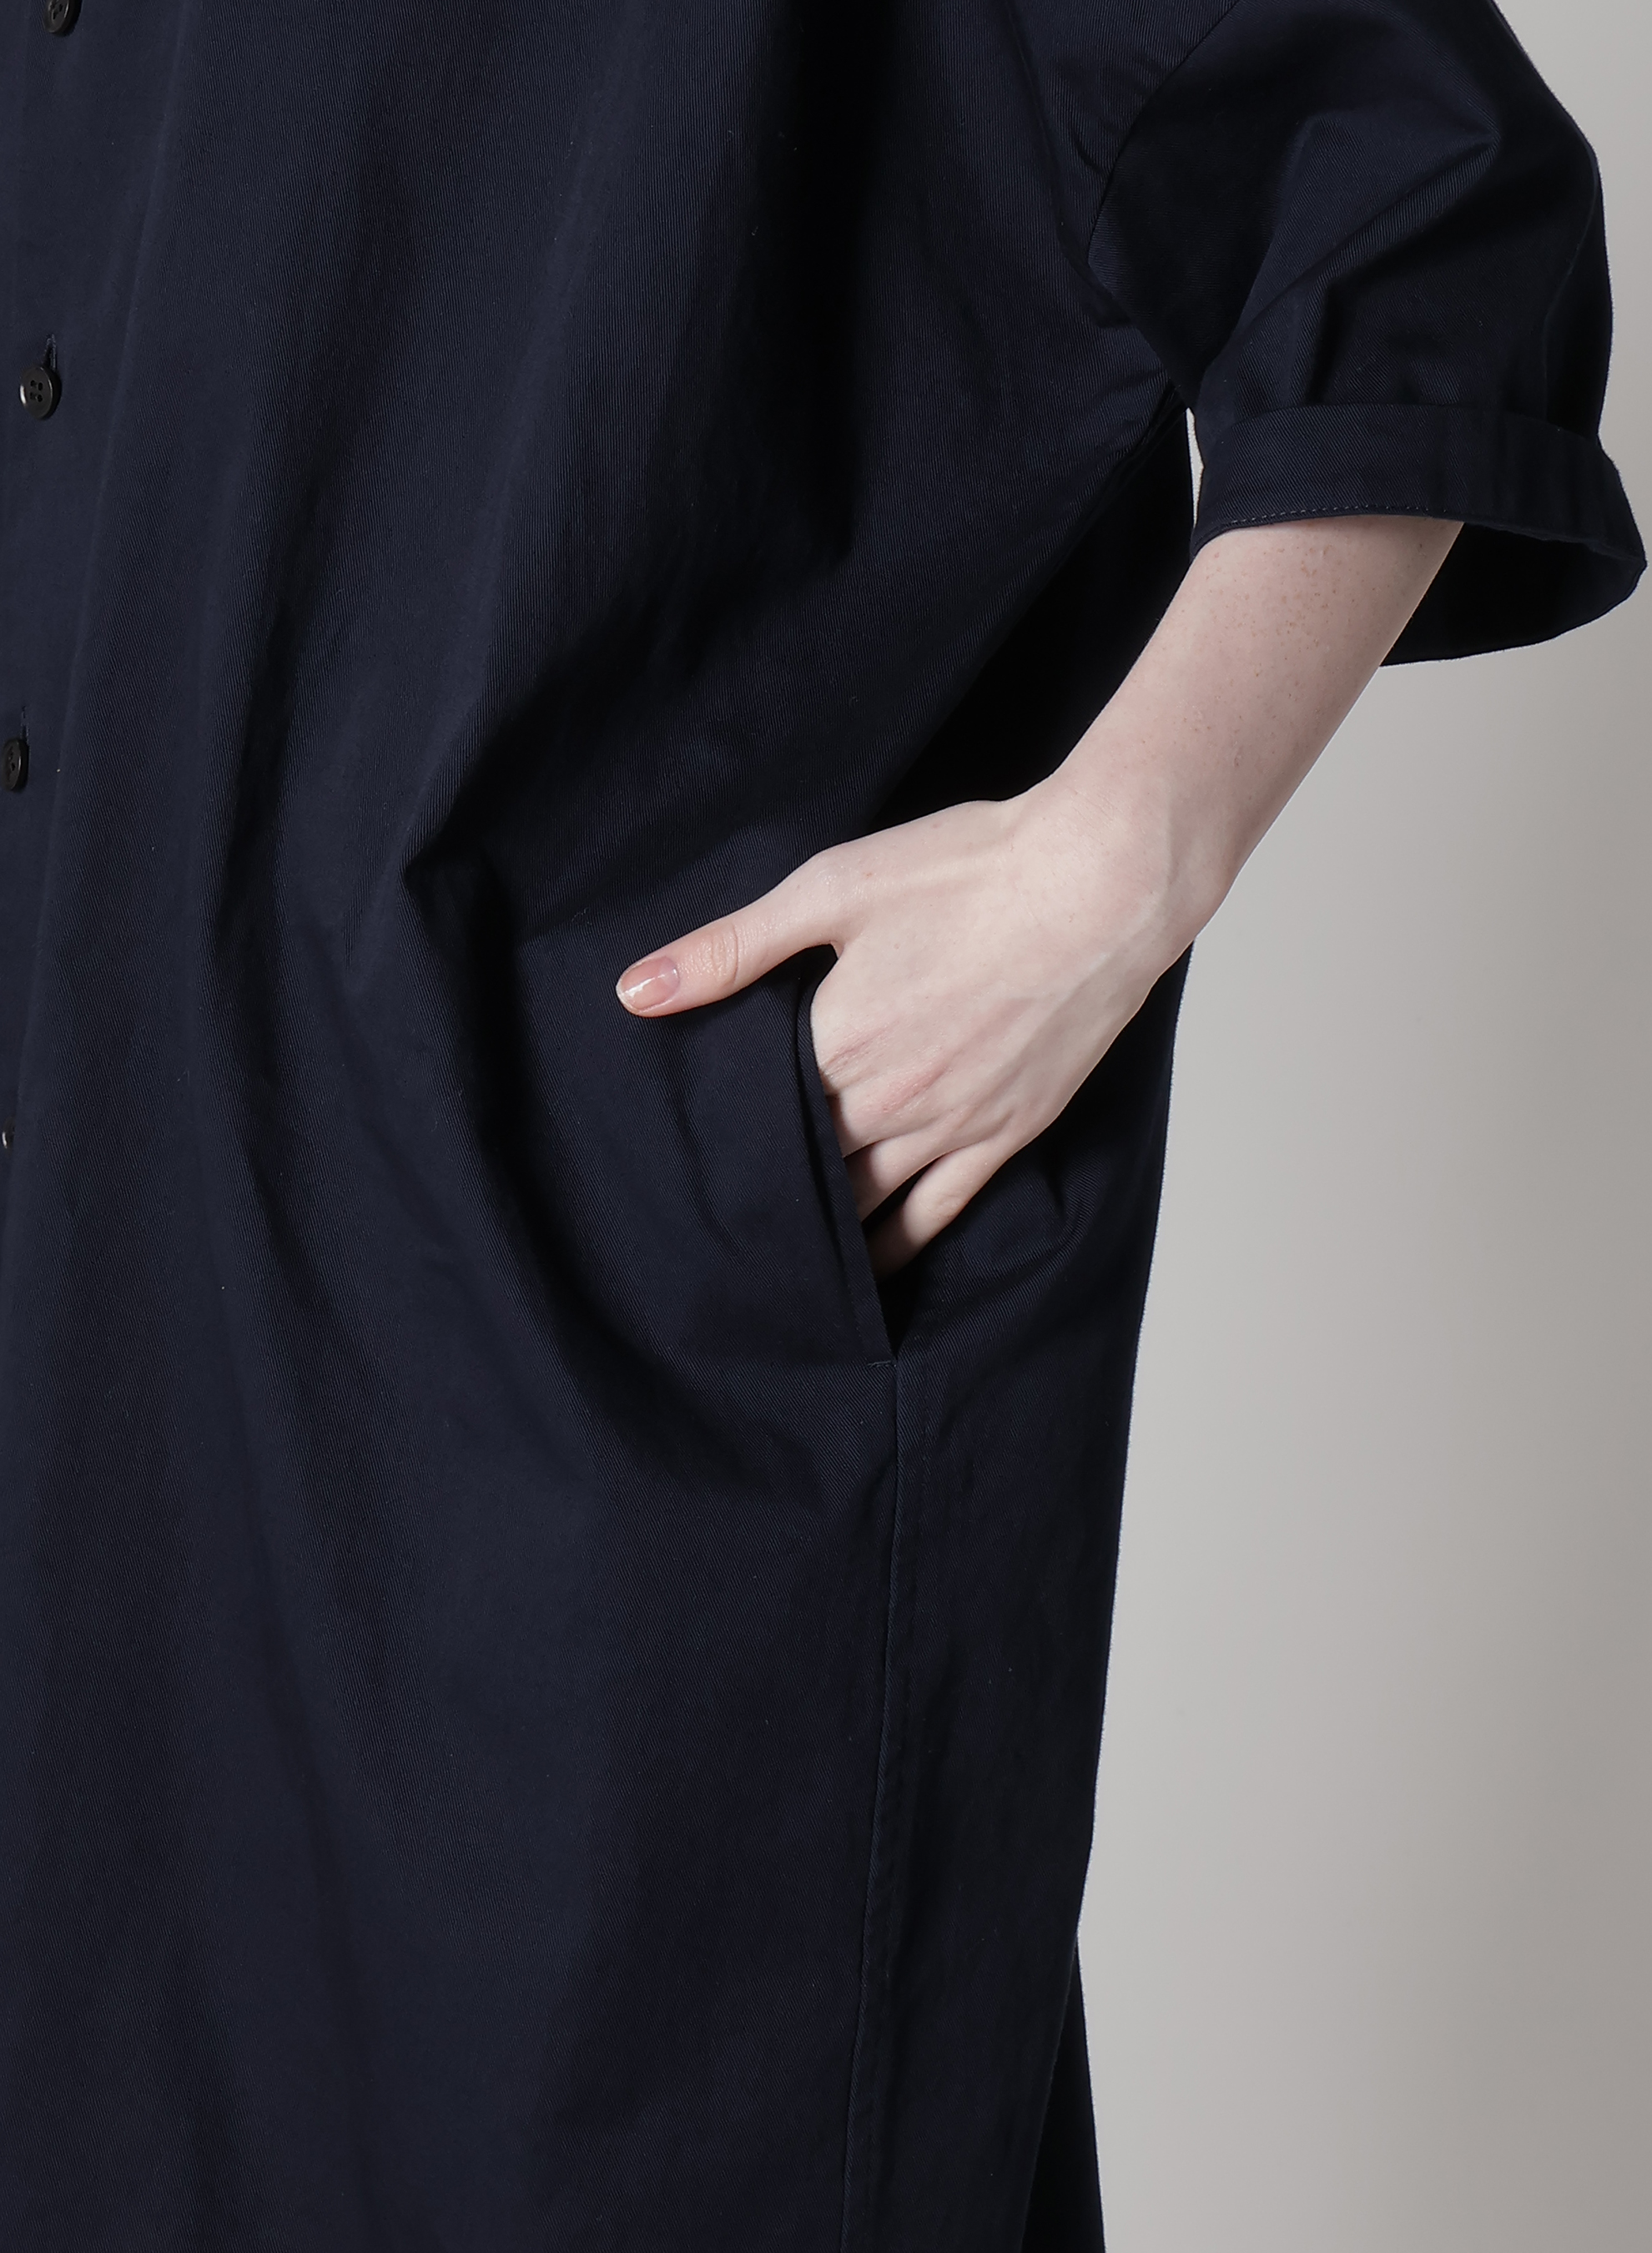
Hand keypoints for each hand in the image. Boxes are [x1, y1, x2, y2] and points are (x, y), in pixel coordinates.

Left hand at [614, 772, 1190, 1275]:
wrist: (1103, 881)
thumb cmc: (971, 870)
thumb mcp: (833, 887)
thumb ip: (731, 948)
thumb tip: (635, 992)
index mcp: (836, 1045)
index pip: (752, 1123)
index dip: (715, 1146)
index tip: (676, 1168)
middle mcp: (889, 1104)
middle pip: (803, 1176)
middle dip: (757, 1198)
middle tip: (706, 1228)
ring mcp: (953, 1127)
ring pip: (863, 1209)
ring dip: (817, 1234)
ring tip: (768, 1264)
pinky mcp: (1006, 1133)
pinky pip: (936, 1215)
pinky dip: (893, 1250)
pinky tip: (864, 1274)